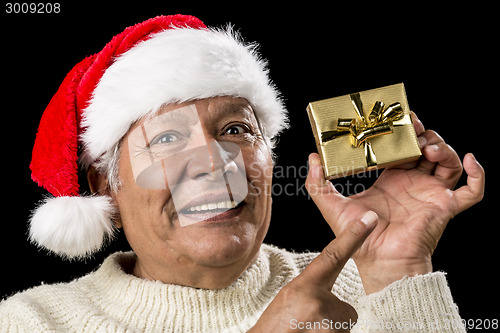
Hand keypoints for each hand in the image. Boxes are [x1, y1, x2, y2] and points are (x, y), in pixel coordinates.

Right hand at [250, 214, 377, 331]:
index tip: (369, 219)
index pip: (333, 256)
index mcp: (303, 287)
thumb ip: (313, 294)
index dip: (352, 236)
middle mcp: (317, 301)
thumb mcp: (290, 302)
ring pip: (344, 328)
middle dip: (333, 320)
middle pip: (346, 311)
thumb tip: (336, 305)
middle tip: (307, 326)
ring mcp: (326, 322)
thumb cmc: (275, 329)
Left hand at [305, 112, 484, 293]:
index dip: (401, 134)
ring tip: (428, 146)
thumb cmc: (358, 237)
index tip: (396, 120)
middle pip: (427, 150)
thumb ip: (318, 183)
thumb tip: (312, 157)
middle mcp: (413, 183)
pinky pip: (472, 191)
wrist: (379, 260)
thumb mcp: (331, 205)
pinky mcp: (445, 207)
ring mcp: (431, 194)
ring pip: (449, 163)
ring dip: (444, 149)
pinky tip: (470, 158)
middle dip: (423, 135)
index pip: (401, 149)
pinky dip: (478, 175)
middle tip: (413, 127)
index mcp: (391, 180)